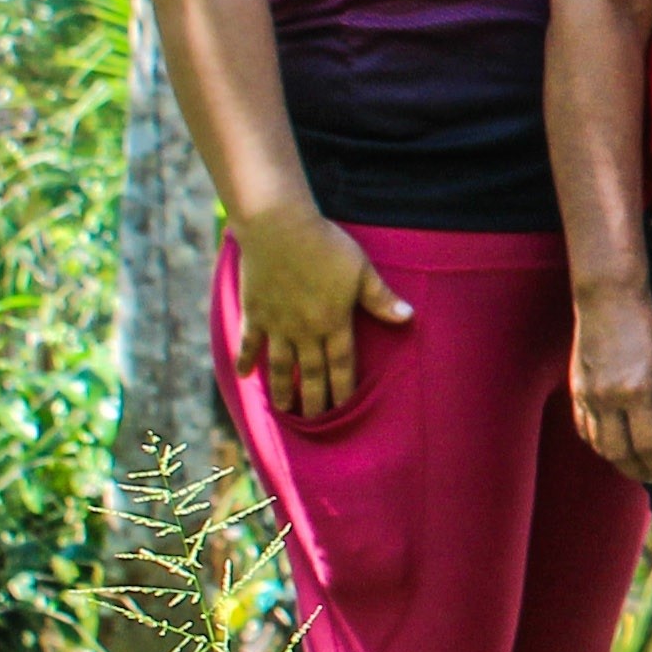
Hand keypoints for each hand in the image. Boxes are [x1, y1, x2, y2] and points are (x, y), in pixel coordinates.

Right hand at [232, 204, 410, 423]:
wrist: (279, 229)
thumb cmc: (326, 246)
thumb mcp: (361, 270)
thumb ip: (381, 298)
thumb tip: (408, 317)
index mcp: (334, 322)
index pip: (341, 364)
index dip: (343, 388)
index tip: (344, 409)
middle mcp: (304, 330)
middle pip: (311, 372)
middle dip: (314, 399)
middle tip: (315, 422)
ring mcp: (276, 324)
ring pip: (280, 365)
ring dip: (282, 389)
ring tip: (284, 410)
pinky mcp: (254, 312)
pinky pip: (248, 342)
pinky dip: (246, 360)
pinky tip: (244, 376)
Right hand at [568, 282, 651, 484]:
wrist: (608, 302)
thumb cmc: (647, 331)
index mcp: (637, 391)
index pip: (648, 444)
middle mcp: (608, 399)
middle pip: (620, 452)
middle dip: (639, 470)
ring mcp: (588, 396)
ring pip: (599, 445)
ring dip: (619, 461)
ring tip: (638, 466)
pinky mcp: (576, 391)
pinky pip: (584, 429)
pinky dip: (599, 445)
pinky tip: (614, 447)